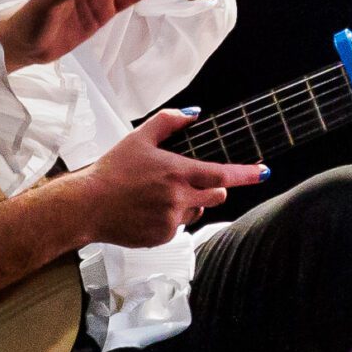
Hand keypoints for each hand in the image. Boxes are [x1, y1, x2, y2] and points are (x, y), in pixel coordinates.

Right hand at [67, 109, 265, 246]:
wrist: (87, 205)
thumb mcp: (139, 138)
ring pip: (197, 213)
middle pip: (216, 197)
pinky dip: (171, 219)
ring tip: (159, 196)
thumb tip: (194, 114)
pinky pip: (178, 228)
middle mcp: (179, 199)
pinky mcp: (162, 237)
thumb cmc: (111, 170)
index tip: (264, 172)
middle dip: (213, 189)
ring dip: (190, 204)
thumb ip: (169, 122)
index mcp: (177, 172)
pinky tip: (148, 210)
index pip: (222, 175)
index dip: (246, 174)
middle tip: (190, 181)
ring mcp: (172, 221)